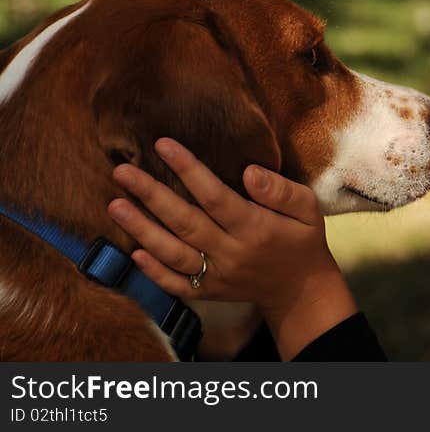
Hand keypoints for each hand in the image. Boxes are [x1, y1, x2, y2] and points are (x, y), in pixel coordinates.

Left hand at [108, 137, 356, 358]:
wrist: (301, 291)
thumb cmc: (303, 240)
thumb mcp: (308, 209)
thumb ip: (280, 191)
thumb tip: (248, 171)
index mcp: (255, 228)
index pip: (214, 196)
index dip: (187, 169)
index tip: (162, 144)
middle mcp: (231, 252)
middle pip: (185, 222)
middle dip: (151, 195)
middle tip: (122, 172)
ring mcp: (217, 276)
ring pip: (173, 253)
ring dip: (141, 230)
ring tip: (115, 205)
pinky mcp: (208, 292)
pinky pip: (176, 284)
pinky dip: (153, 271)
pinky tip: (132, 252)